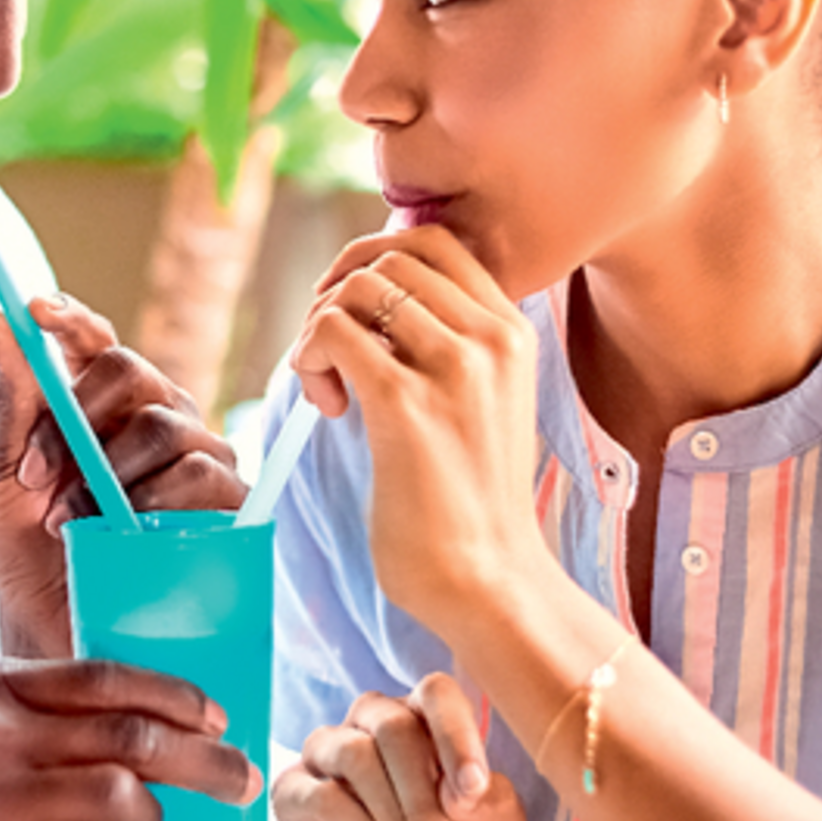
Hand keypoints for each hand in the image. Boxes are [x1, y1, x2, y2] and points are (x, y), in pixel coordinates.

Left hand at [0, 296, 243, 657]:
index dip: (73, 320)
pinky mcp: (228, 506)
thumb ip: (11, 405)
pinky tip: (128, 528)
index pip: (99, 342)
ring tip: (75, 521)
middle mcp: (157, 422)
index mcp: (104, 408)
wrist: (62, 640)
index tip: (37, 311)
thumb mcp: (6, 482)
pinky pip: (202, 473)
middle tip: (37, 474)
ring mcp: (198, 461)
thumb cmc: (35, 562)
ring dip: (109, 470)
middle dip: (79, 412)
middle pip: (134, 370)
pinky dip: (155, 497)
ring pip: (166, 424)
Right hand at [273, 671, 525, 820]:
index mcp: (423, 720)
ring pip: (356, 754)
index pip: (437, 694)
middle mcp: (370, 724)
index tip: (472, 791)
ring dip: (394, 814)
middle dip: (424, 797)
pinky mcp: (292, 792)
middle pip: (395, 727)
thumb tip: (462, 789)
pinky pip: (321, 793)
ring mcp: (326, 755)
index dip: (456, 737)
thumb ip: (494, 804)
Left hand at [291, 225, 546, 652]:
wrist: (490, 580)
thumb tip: (369, 297)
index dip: (373, 261)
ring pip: (356, 288)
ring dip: (320, 328)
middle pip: (388, 255)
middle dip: (338, 290)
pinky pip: (331, 333)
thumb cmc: (471, 501)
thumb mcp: (483, 401)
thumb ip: (447, 345)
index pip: (433, 240)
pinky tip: (329, 410)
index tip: (354, 316)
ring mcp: (454, 368)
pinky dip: (309, 360)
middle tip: (331, 353)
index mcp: (512, 331)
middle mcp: (491, 338)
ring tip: (331, 386)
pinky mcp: (407, 405)